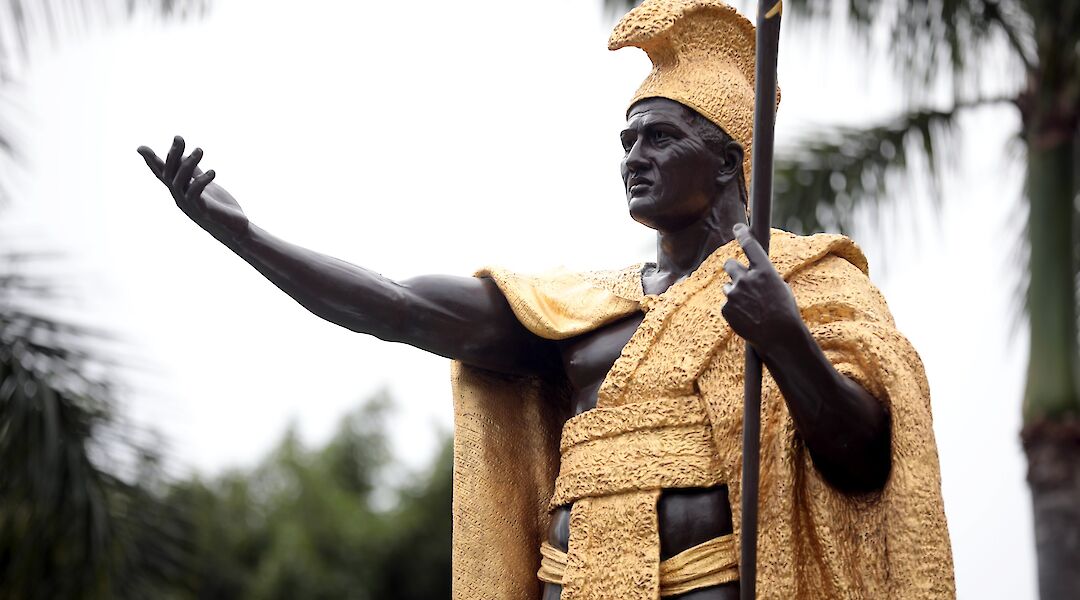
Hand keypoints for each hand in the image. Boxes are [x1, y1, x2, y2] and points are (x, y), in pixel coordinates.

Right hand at [138, 136, 248, 240]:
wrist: (235, 229)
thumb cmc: (220, 208)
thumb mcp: (206, 185)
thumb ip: (194, 172)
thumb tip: (184, 155)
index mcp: (181, 190)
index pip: (163, 174)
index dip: (151, 162)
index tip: (140, 148)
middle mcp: (180, 197)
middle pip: (169, 174)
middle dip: (172, 155)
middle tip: (179, 137)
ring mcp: (189, 205)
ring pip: (180, 182)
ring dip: (188, 164)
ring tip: (200, 150)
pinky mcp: (202, 211)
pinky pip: (195, 194)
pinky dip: (201, 181)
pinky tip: (212, 172)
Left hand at [721, 223, 803, 353]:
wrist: (779, 338)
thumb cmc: (785, 313)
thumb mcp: (780, 288)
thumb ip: (764, 277)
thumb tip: (754, 273)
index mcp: (764, 271)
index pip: (750, 246)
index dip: (742, 234)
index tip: (737, 228)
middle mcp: (746, 279)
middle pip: (729, 264)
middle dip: (733, 269)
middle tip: (739, 278)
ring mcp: (734, 294)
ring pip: (728, 287)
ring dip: (736, 293)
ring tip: (751, 308)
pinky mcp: (726, 308)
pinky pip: (727, 304)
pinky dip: (734, 310)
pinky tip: (747, 318)